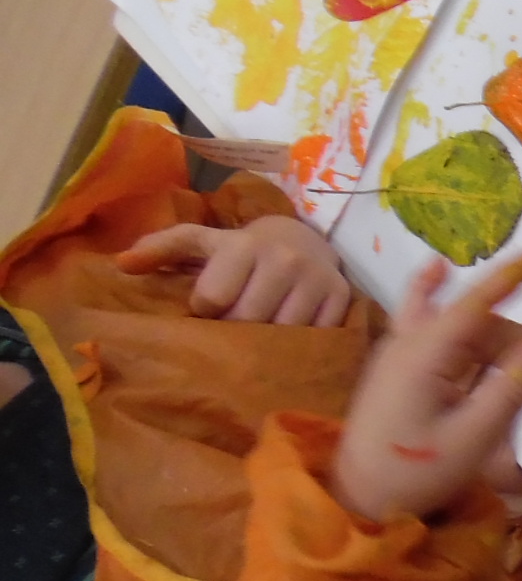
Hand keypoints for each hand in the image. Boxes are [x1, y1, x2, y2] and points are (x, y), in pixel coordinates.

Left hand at [117, 215, 354, 325]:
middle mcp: (284, 259)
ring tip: (261, 333)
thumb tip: (121, 264)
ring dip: (267, 341)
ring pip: (284, 332)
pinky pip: (315, 336)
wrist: (303, 238)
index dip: (205, 311)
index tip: (209, 308)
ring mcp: (317, 279)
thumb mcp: (202, 242)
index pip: (212, 298)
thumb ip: (162, 249)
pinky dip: (299, 342)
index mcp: (244, 245)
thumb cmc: (240, 248)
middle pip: (248, 320)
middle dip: (235, 330)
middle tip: (234, 326)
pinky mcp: (341, 297)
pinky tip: (288, 334)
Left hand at [332, 250, 521, 523]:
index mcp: (427, 356)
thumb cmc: (414, 474)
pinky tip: (437, 270)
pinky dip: (440, 300)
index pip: (480, 302)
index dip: (516, 274)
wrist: (358, 499)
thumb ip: (509, 392)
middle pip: (488, 328)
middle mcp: (412, 343)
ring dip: (510, 348)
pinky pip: (426, 323)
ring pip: (470, 333)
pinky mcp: (401, 369)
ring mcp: (403, 354)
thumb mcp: (472, 439)